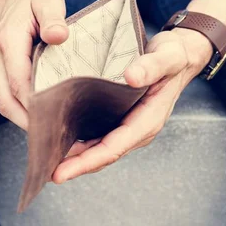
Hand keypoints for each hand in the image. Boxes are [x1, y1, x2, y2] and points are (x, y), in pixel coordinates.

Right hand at [0, 0, 68, 130]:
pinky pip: (7, 99)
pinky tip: (44, 120)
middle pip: (7, 101)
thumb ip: (53, 17)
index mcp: (8, 42)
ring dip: (25, 121)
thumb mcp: (48, 0)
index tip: (57, 119)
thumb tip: (58, 36)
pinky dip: (23, 113)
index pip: (18, 82)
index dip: (35, 104)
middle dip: (30, 122)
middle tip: (57, 138)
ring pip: (5, 104)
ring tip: (53, 135)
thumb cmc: (35, 1)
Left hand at [52, 28, 212, 182]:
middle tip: (44, 170)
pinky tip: (59, 136)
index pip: (113, 148)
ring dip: (75, 155)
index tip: (62, 171)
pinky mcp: (121, 117)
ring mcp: (129, 124)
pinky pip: (99, 135)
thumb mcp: (168, 57)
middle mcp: (137, 128)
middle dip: (75, 165)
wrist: (181, 54)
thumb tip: (131, 77)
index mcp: (148, 120)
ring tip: (46, 158)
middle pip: (102, 154)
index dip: (86, 161)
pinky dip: (80, 140)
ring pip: (99, 147)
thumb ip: (151, 66)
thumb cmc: (175, 56)